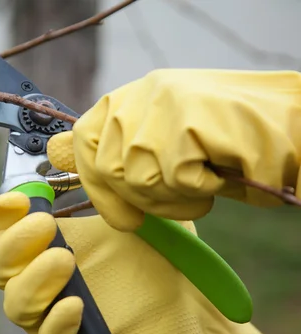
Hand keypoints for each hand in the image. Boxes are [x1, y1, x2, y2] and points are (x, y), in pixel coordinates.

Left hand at [47, 69, 300, 231]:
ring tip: (205, 186)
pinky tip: (218, 175)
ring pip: (140, 180)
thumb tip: (73, 167)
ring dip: (176, 199)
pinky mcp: (183, 124)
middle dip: (146, 201)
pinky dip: (200, 191)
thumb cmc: (225, 140)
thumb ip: (120, 152)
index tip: (124, 218)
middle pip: (111, 171)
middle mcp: (139, 96)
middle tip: (182, 198)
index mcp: (130, 98)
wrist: (289, 120)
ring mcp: (161, 107)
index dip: (97, 187)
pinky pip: (174, 181)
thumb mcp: (164, 141)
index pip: (84, 140)